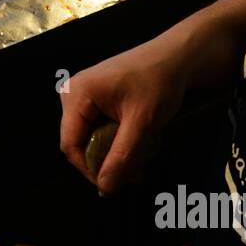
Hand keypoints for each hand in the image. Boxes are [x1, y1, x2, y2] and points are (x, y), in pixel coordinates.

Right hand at [59, 39, 186, 193]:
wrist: (176, 57)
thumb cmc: (159, 83)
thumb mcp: (142, 123)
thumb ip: (121, 156)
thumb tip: (105, 188)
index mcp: (77, 95)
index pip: (70, 144)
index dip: (89, 169)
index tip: (113, 185)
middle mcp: (73, 93)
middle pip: (81, 142)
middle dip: (109, 160)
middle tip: (137, 171)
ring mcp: (84, 95)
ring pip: (93, 138)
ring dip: (118, 152)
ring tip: (146, 152)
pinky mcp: (96, 98)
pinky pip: (100, 128)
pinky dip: (120, 139)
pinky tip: (142, 139)